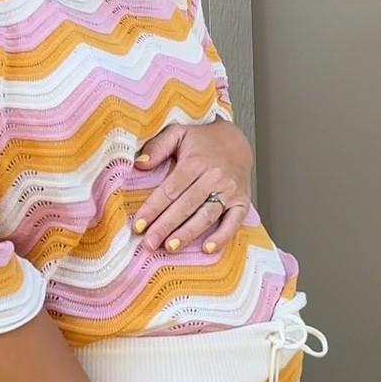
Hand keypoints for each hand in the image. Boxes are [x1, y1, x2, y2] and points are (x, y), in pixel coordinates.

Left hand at [132, 119, 253, 256]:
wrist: (236, 140)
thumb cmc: (203, 141)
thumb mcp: (178, 133)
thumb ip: (158, 147)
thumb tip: (139, 164)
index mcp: (195, 162)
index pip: (170, 189)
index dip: (153, 208)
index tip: (138, 224)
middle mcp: (214, 177)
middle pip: (186, 206)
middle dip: (165, 226)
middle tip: (150, 242)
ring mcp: (230, 191)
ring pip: (206, 216)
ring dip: (188, 234)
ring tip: (170, 247)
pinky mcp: (242, 202)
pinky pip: (233, 222)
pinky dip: (222, 236)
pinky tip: (207, 248)